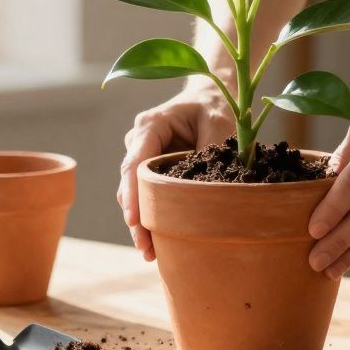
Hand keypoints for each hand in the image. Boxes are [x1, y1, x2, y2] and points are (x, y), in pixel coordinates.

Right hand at [119, 84, 235, 260]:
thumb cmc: (213, 106)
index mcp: (150, 125)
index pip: (135, 164)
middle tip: (146, 249)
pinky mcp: (149, 170)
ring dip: (141, 222)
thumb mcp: (220, 124)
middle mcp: (138, 141)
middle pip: (130, 184)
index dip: (133, 194)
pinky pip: (145, 194)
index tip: (134, 221)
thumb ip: (213, 154)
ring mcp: (141, 156)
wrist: (209, 96)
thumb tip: (214, 191)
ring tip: (151, 253)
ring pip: (134, 193)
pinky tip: (156, 241)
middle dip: (136, 217)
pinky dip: (150, 215)